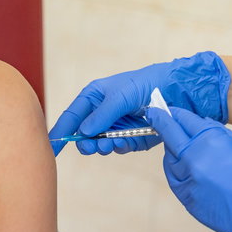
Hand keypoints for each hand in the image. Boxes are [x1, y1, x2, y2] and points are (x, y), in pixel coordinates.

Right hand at [49, 51, 229, 155]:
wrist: (181, 92)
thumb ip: (103, 114)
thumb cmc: (149, 84)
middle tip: (93, 146)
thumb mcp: (122, 94)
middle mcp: (104, 112)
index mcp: (95, 96)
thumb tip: (84, 132)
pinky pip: (119, 147)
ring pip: (101, 143)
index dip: (60, 131)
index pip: (72, 115)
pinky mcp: (132, 136)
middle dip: (87, 141)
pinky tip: (125, 141)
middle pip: (84, 134)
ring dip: (104, 145)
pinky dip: (120, 146)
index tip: (51, 147)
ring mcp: (117, 125)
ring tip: (110, 143)